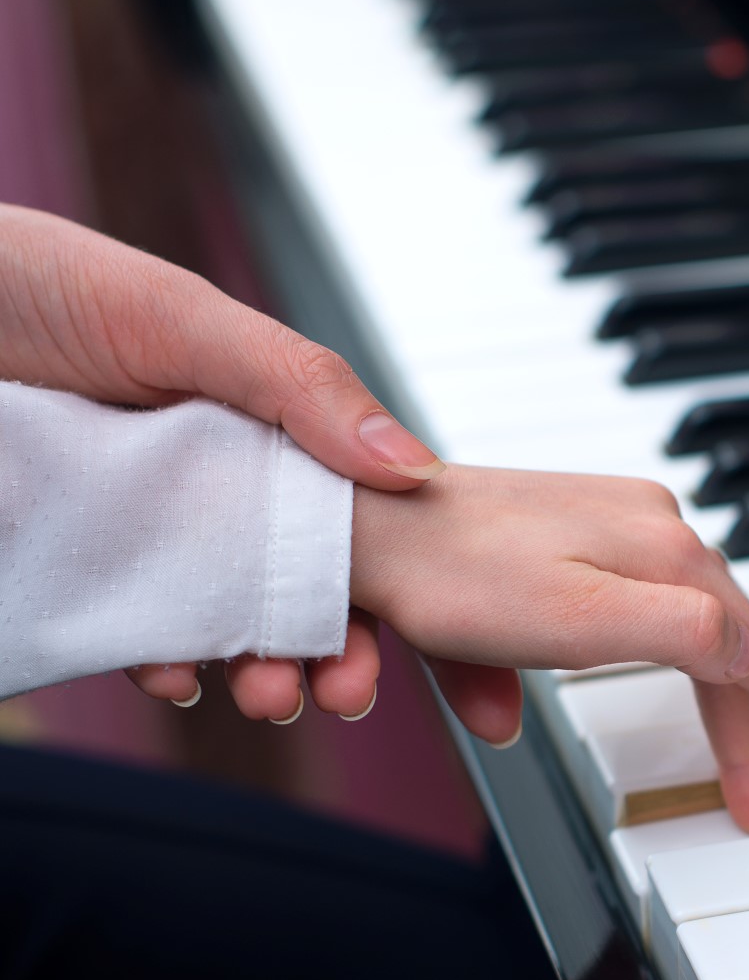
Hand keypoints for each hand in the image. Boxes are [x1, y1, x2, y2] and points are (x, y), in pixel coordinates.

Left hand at [0, 203, 455, 721]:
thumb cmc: (42, 285)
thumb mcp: (182, 319)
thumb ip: (297, 384)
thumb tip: (410, 461)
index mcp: (275, 435)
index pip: (375, 527)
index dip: (430, 599)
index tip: (474, 669)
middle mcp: (229, 493)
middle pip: (316, 595)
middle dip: (345, 656)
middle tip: (348, 690)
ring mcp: (165, 538)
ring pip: (240, 628)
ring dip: (267, 672)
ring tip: (267, 694)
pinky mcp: (96, 572)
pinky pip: (144, 640)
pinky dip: (167, 667)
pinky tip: (175, 676)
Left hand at [350, 465, 748, 833]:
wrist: (366, 526)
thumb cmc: (456, 575)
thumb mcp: (580, 614)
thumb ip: (684, 632)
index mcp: (665, 550)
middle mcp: (650, 528)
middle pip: (723, 645)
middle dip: (744, 728)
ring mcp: (610, 529)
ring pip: (676, 632)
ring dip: (694, 699)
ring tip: (722, 759)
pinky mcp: (570, 538)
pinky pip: (626, 615)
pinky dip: (634, 662)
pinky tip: (634, 689)